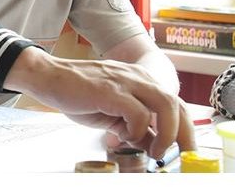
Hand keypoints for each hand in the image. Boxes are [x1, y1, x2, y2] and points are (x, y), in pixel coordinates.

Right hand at [4, 47, 195, 158]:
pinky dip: (138, 130)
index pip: (174, 103)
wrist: (49, 77)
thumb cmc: (77, 93)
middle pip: (177, 104)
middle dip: (184, 134)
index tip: (185, 151)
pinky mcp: (111, 90)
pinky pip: (139, 113)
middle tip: (181, 156)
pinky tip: (123, 136)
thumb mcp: (111, 113)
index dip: (185, 129)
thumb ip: (134, 125)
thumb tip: (153, 144)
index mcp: (139, 80)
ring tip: (155, 151)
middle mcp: (137, 77)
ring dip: (167, 133)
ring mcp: (125, 81)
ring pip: (165, 105)